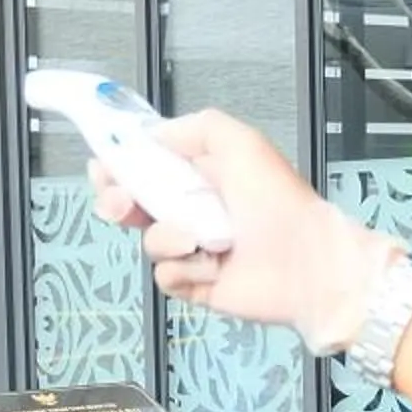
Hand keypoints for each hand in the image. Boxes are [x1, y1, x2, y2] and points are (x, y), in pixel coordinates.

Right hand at [91, 110, 398, 353]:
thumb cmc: (280, 202)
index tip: (105, 166)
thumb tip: (156, 132)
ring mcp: (195, 248)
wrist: (307, 262)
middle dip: (120, 202)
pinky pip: (166, 276)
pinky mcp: (197, 283)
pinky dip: (188, 270)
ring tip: (204, 239)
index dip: (119, 165)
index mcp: (201, 173)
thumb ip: (196, 127)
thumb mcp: (242, 143)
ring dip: (170, 237)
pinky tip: (215, 266)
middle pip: (133, 205)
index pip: (144, 165)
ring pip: (150, 241)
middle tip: (125, 204)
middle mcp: (194, 210)